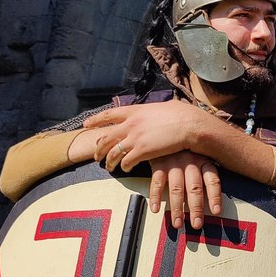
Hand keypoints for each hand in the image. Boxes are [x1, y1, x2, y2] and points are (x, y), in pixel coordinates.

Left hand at [84, 101, 205, 171]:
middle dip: (99, 148)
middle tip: (96, 155)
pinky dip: (123, 167)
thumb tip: (151, 112)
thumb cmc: (181, 115)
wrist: (189, 125)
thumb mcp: (161, 107)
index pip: (108, 115)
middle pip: (106, 137)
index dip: (96, 120)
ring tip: (108, 167)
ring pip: (113, 152)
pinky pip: (126, 161)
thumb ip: (150, 111)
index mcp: (134, 111)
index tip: (86, 124)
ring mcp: (135, 138)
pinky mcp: (142, 151)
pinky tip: (125, 169)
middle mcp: (130, 124)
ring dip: (109, 161)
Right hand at [148, 151, 222, 227]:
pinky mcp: (158, 163)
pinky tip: (156, 209)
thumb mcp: (200, 154)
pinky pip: (157, 182)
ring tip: (178, 223)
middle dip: (196, 208)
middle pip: (195, 188)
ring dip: (177, 208)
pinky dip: (156, 197)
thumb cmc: (186, 148)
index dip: (215, 197)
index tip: (216, 212)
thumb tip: (216, 197)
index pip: (213, 180)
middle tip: (197, 224)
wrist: (165, 129)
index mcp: (204, 160)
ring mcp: (174, 162)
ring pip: (176, 189)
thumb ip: (207, 172)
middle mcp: (190, 161)